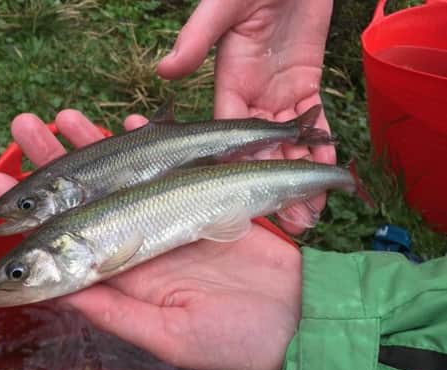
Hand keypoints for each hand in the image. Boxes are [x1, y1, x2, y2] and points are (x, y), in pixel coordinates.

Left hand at [0, 111, 301, 369]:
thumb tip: (60, 293)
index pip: (64, 243)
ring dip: (94, 145)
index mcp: (124, 279)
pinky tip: (127, 123)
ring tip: (65, 116)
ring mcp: (167, 221)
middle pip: (87, 198)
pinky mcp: (199, 204)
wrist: (298, 319)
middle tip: (23, 127)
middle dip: (52, 164)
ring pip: (123, 175)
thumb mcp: (169, 337)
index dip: (28, 215)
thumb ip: (114, 313)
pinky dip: (151, 144)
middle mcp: (138, 246)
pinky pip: (169, 166)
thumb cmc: (236, 339)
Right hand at [157, 0, 335, 234]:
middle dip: (275, 187)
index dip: (240, 168)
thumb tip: (165, 69)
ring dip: (301, 177)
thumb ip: (198, 37)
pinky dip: (322, 146)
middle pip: (261, 151)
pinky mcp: (305, 84)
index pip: (228, 136)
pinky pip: (314, 122)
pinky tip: (329, 173)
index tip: (250, 200)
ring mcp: (279, 94)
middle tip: (292, 223)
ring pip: (289, 145)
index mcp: (228, 85)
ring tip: (314, 212)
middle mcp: (251, 98)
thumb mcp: (223, 6)